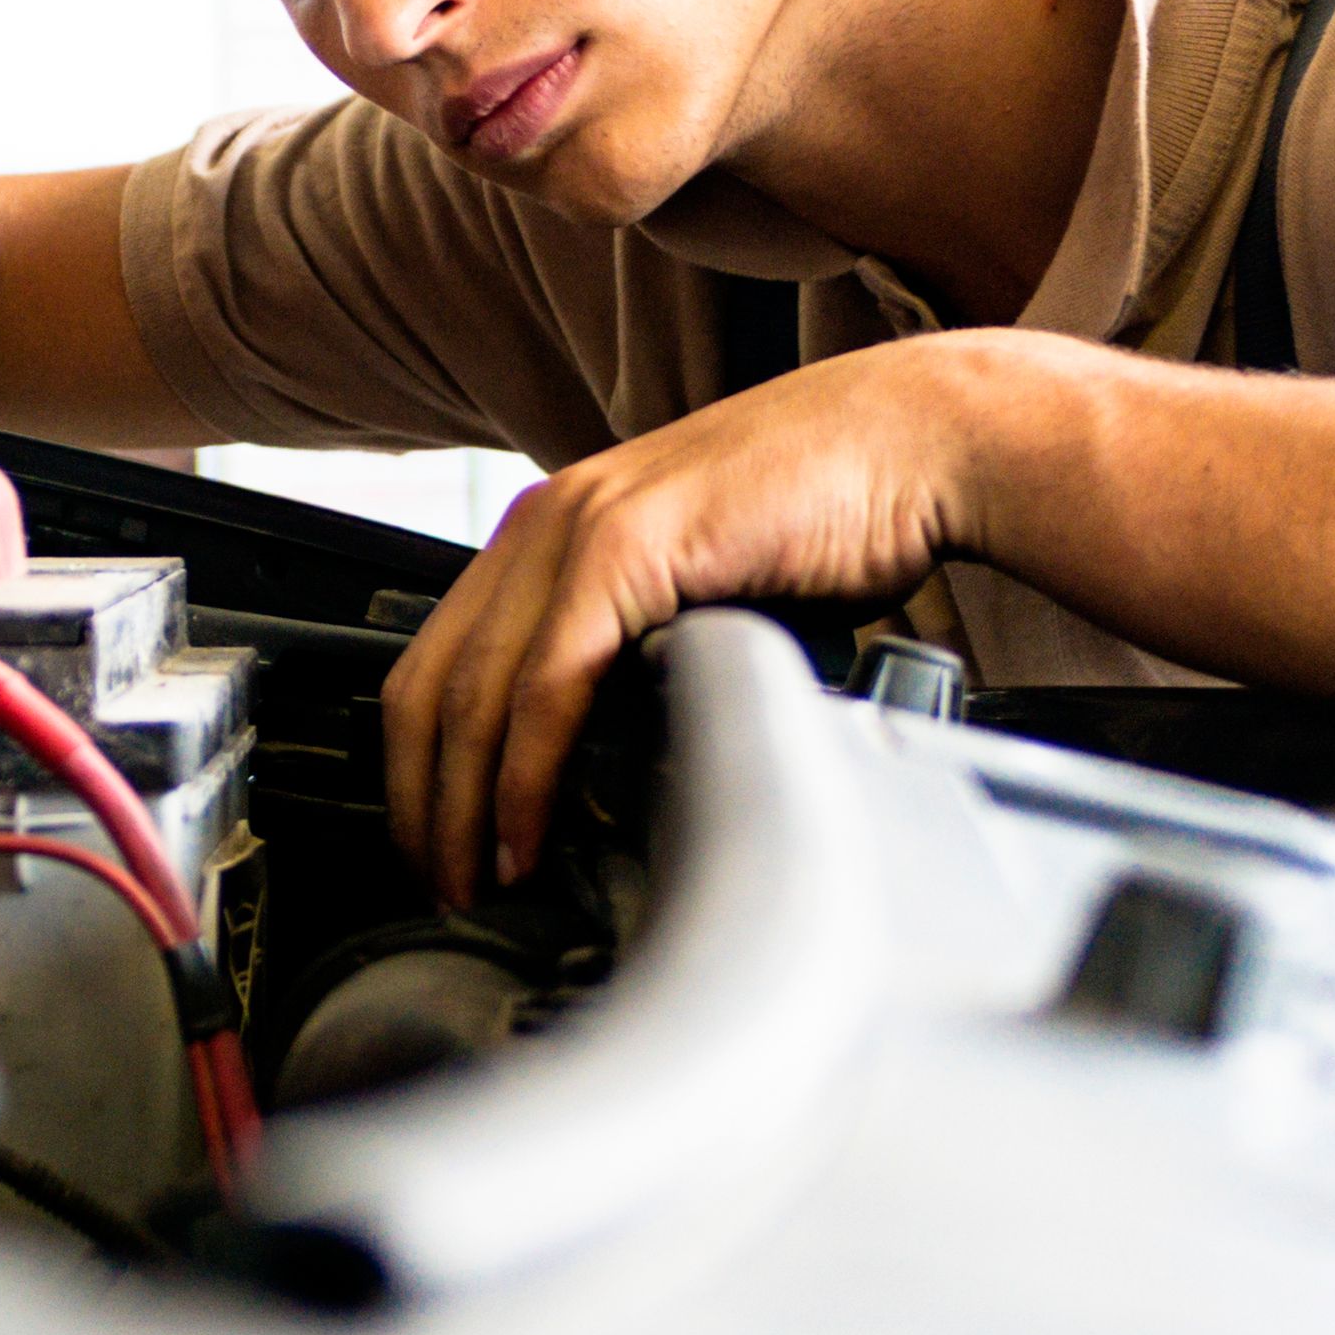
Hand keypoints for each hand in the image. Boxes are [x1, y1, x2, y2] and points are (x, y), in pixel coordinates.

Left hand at [385, 340, 1006, 902]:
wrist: (917, 444)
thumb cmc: (834, 520)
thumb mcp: (699, 596)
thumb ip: (640, 659)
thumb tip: (608, 766)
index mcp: (553, 529)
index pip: (436, 662)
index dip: (417, 769)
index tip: (439, 848)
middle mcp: (546, 519)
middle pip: (429, 684)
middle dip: (422, 805)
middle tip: (443, 890)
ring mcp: (580, 525)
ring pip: (474, 692)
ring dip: (464, 808)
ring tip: (479, 884)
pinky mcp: (631, 545)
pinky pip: (550, 681)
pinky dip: (529, 773)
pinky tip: (530, 835)